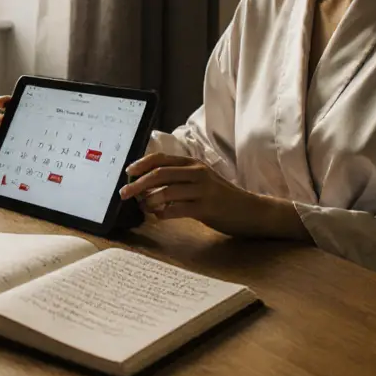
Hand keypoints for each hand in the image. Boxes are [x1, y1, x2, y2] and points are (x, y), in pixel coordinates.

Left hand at [118, 153, 311, 240]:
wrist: (251, 211)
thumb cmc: (221, 198)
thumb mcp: (200, 182)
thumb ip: (178, 180)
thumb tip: (147, 186)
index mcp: (194, 164)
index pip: (162, 158)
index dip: (142, 164)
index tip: (127, 173)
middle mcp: (198, 173)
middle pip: (160, 173)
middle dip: (138, 184)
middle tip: (124, 194)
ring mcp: (203, 190)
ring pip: (167, 191)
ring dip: (149, 201)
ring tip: (143, 208)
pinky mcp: (207, 208)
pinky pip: (178, 209)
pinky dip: (164, 213)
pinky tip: (160, 217)